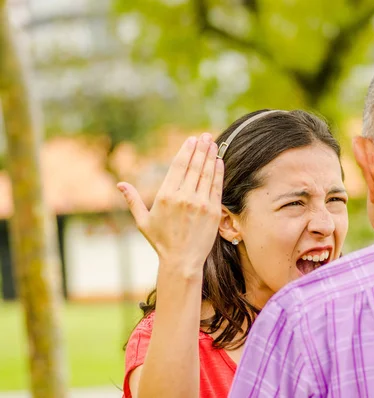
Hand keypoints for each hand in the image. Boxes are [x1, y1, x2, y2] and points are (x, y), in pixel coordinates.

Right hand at [117, 133, 223, 279]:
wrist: (181, 261)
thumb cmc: (161, 242)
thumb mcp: (143, 221)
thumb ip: (133, 200)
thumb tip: (120, 184)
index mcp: (165, 196)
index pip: (178, 166)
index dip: (186, 150)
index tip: (191, 140)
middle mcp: (183, 197)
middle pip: (194, 166)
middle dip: (200, 148)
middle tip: (205, 136)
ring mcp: (200, 204)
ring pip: (206, 174)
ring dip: (211, 156)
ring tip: (213, 143)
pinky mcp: (212, 211)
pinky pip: (216, 187)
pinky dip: (218, 173)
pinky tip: (219, 162)